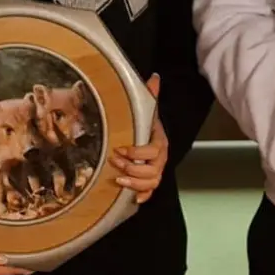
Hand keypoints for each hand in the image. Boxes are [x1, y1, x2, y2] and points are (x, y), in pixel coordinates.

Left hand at [112, 74, 167, 203]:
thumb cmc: (145, 124)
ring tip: (117, 179)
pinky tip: (132, 198)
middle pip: (151, 169)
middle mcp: (161, 159)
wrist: (149, 136)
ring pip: (150, 182)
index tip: (120, 149)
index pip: (152, 151)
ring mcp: (157, 170)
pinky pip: (150, 192)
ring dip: (134, 182)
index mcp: (159, 142)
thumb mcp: (147, 110)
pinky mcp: (150, 181)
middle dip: (131, 167)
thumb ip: (150, 95)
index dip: (137, 152)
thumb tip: (154, 77)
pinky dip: (143, 196)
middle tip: (114, 161)